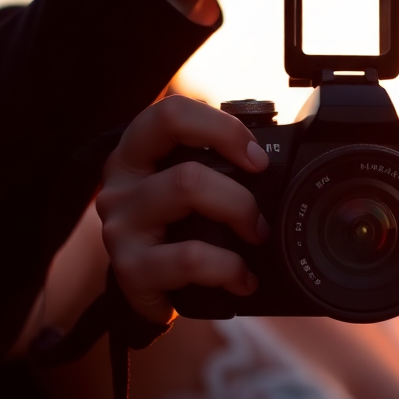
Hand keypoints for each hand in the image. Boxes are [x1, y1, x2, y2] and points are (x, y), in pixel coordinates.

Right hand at [96, 95, 270, 323]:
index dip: (223, 129)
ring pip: (188, 205)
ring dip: (237, 223)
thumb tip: (277, 163)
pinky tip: (240, 280)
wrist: (141, 284)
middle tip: (259, 222)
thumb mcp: (180, 185)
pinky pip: (190, 260)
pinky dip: (228, 270)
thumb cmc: (172, 227)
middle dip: (240, 199)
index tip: (257, 159)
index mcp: (136, 152)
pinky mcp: (129, 270)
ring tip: (254, 245)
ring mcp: (120, 228)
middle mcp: (120, 184)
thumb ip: (212, 165)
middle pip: (188, 172)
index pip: (171, 114)